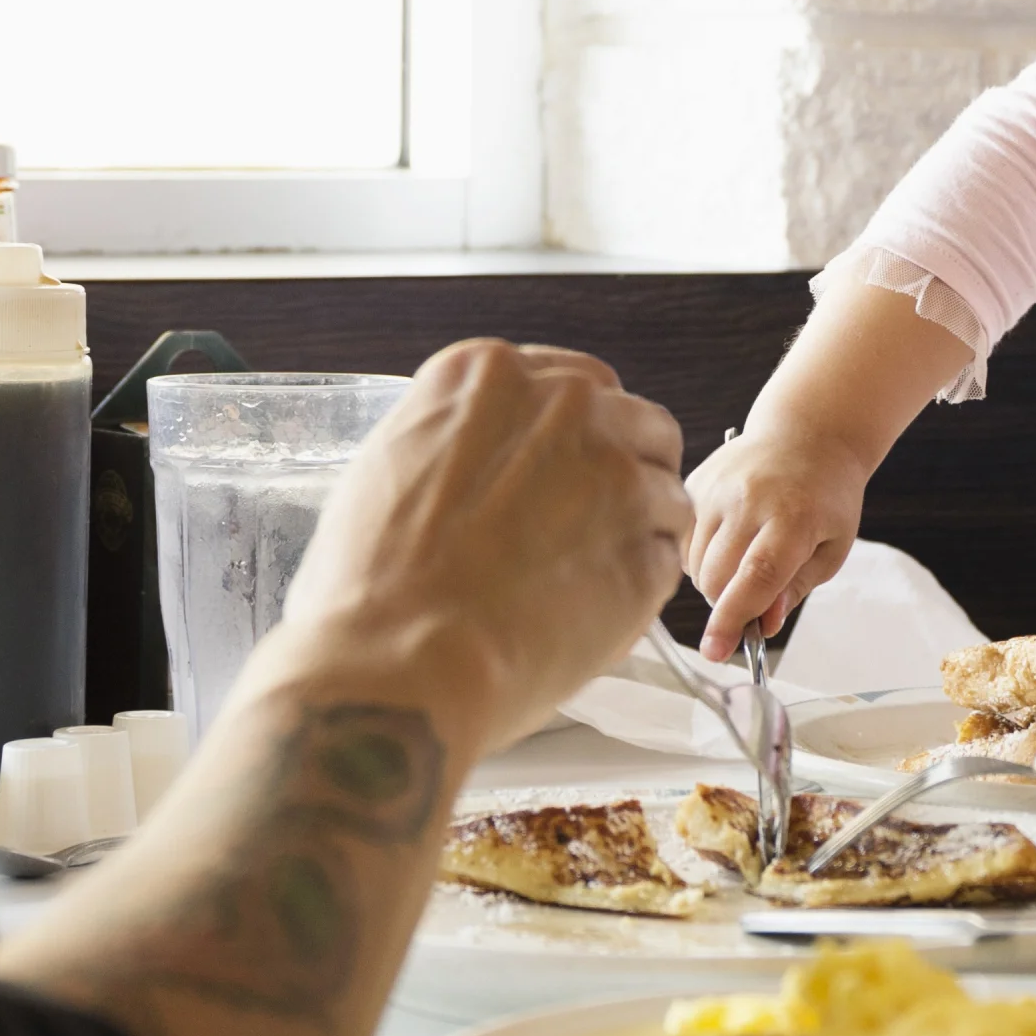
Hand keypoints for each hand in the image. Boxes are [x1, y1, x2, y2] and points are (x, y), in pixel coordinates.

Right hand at [265, 340, 689, 749]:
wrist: (397, 661)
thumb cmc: (370, 583)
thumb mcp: (389, 462)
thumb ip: (456, 436)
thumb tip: (485, 457)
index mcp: (491, 375)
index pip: (577, 382)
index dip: (576, 434)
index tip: (566, 468)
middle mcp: (564, 406)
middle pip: (638, 421)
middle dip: (623, 469)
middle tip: (590, 522)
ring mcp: (616, 476)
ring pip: (664, 491)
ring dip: (637, 531)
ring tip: (585, 580)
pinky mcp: (646, 551)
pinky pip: (665, 559)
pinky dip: (640, 587)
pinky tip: (590, 614)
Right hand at [684, 428, 870, 657]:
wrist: (807, 434)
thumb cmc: (825, 495)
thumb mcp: (831, 548)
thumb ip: (795, 589)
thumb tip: (762, 625)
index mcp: (793, 517)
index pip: (755, 577)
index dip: (732, 618)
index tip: (716, 650)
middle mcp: (749, 499)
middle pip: (716, 577)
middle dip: (729, 602)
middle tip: (754, 594)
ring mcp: (717, 488)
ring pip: (694, 564)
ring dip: (714, 579)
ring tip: (745, 556)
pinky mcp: (696, 483)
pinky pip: (683, 540)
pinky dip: (700, 555)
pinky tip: (727, 538)